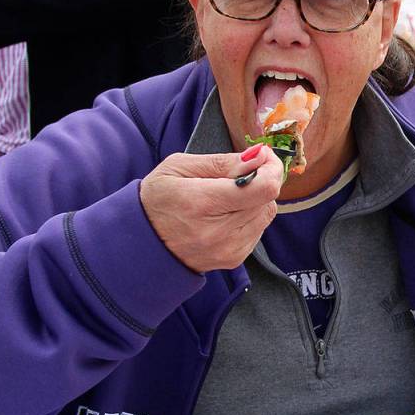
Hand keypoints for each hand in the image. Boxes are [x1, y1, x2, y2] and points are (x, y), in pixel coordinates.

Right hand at [140, 145, 282, 272]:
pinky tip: (224, 214)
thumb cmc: (158, 199)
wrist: (143, 242)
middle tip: (239, 173)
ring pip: (266, 213)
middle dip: (261, 179)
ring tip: (226, 196)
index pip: (262, 188)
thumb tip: (261, 156)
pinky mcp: (233, 259)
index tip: (263, 157)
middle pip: (267, 198)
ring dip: (255, 199)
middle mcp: (218, 231)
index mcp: (202, 202)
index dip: (271, 168)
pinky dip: (249, 216)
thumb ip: (224, 162)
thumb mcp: (180, 167)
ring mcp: (228, 249)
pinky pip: (258, 229)